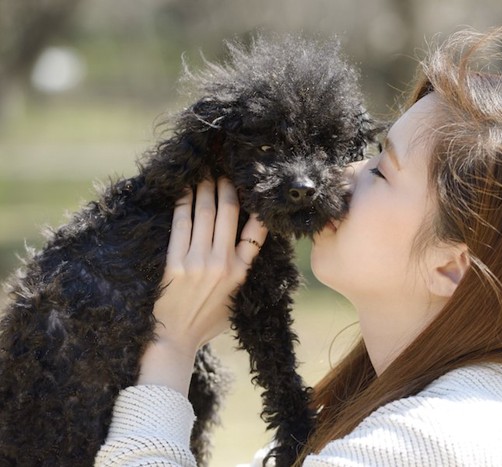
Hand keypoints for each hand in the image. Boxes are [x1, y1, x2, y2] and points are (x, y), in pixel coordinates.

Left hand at [138, 177, 267, 393]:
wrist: (174, 340)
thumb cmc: (205, 322)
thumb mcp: (235, 300)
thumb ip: (241, 274)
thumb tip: (245, 249)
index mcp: (240, 273)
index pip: (256, 233)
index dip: (255, 208)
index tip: (252, 190)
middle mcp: (222, 264)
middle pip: (227, 214)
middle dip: (226, 189)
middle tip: (223, 172)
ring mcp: (198, 263)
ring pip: (204, 215)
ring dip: (204, 190)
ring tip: (204, 175)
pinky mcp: (175, 263)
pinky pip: (180, 225)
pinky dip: (183, 205)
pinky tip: (183, 192)